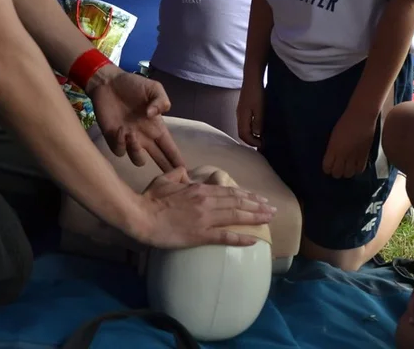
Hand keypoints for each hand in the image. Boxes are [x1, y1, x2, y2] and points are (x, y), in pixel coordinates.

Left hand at [89, 71, 183, 171]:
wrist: (108, 83)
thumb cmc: (133, 85)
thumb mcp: (154, 88)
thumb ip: (162, 101)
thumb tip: (154, 115)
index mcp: (157, 128)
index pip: (170, 148)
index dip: (177, 160)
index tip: (186, 174)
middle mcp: (145, 138)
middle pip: (159, 160)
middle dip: (165, 169)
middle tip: (169, 179)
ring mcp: (129, 140)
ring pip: (138, 160)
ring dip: (136, 151)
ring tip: (131, 133)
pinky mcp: (113, 139)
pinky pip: (120, 151)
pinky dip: (120, 143)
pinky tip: (119, 129)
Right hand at [135, 167, 276, 248]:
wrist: (140, 216)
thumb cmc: (150, 198)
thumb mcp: (165, 180)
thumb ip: (178, 174)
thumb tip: (185, 172)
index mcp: (199, 189)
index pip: (229, 190)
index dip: (246, 195)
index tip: (258, 198)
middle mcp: (207, 201)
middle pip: (238, 202)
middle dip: (257, 205)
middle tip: (272, 209)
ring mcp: (205, 218)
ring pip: (236, 215)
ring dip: (255, 217)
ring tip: (269, 219)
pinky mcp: (200, 234)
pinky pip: (225, 236)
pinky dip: (241, 238)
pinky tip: (254, 240)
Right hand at [236, 84, 263, 147]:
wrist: (252, 78)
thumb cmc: (257, 92)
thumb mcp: (259, 108)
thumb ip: (258, 121)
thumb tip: (257, 134)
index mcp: (242, 116)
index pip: (243, 134)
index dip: (252, 142)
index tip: (262, 145)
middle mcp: (239, 115)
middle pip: (242, 133)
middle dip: (250, 141)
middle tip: (262, 144)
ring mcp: (241, 111)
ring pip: (243, 128)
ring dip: (250, 135)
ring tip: (261, 138)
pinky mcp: (244, 108)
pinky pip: (245, 123)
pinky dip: (251, 129)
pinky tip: (258, 128)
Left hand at [322, 104, 377, 178]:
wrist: (361, 117)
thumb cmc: (345, 121)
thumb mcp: (334, 135)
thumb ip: (332, 148)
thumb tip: (332, 157)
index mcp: (332, 149)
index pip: (327, 167)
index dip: (327, 168)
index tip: (328, 166)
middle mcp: (342, 155)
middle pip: (337, 173)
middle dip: (336, 172)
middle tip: (338, 167)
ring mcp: (354, 156)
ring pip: (348, 174)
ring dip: (346, 172)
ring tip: (347, 168)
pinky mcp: (364, 156)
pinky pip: (360, 170)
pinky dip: (357, 170)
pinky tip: (356, 165)